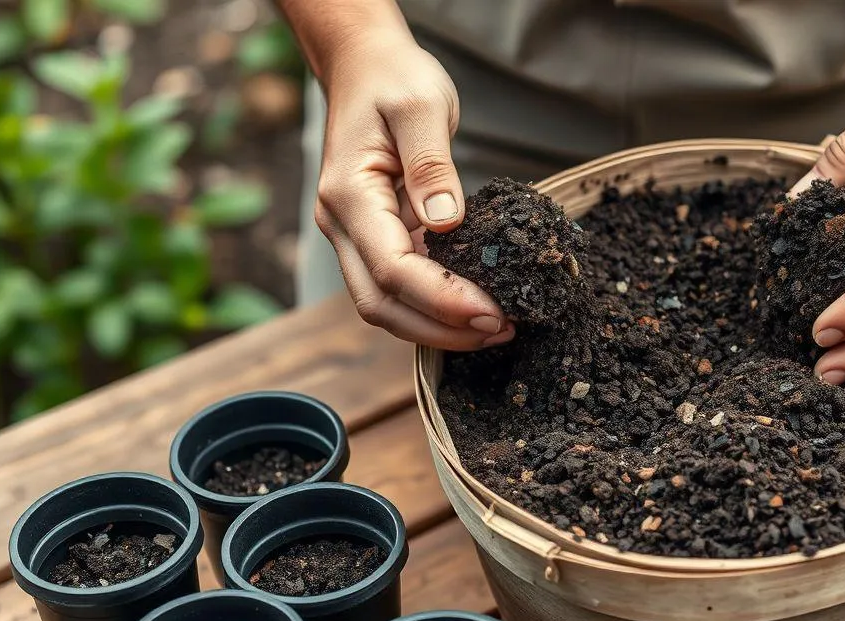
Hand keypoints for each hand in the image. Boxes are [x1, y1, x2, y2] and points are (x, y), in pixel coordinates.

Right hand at [313, 32, 512, 348]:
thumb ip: (433, 164)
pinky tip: (476, 308)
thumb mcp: (422, 105)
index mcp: (349, 194)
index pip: (391, 268)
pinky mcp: (375, 239)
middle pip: (382, 304)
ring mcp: (354, 236)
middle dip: (441, 328)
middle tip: (502, 329)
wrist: (364, 67)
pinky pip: (398, 289)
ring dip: (438, 327)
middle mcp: (342, 224)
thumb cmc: (393, 79)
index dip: (441, 299)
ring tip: (497, 327)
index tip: (491, 312)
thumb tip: (446, 221)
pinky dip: (435, 308)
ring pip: (386, 306)